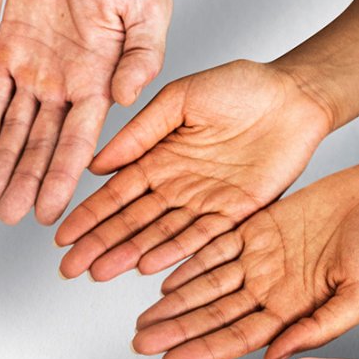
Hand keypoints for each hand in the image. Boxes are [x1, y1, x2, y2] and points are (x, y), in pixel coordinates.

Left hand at [0, 0, 169, 224]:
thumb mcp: (147, 9)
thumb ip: (141, 56)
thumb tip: (127, 98)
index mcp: (99, 78)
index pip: (78, 141)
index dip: (63, 177)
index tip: (50, 210)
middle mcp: (65, 82)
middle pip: (42, 143)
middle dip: (26, 180)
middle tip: (11, 216)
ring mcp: (36, 67)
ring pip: (14, 125)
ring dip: (2, 161)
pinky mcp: (9, 47)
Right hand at [56, 60, 330, 278]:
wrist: (295, 95)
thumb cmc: (242, 86)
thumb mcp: (179, 98)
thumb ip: (140, 132)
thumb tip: (97, 164)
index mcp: (158, 159)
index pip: (115, 195)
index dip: (88, 216)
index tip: (63, 236)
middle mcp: (177, 187)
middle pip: (130, 223)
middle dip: (98, 246)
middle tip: (70, 268)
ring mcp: (204, 204)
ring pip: (159, 236)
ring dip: (128, 256)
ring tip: (100, 272)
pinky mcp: (237, 214)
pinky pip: (203, 239)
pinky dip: (176, 255)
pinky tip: (149, 268)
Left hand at [132, 160, 358, 358]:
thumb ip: (317, 330)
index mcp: (294, 311)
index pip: (238, 338)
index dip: (202, 351)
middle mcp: (272, 290)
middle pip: (214, 316)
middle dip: (176, 331)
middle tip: (139, 344)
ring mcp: (263, 260)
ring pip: (208, 286)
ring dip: (175, 304)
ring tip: (141, 320)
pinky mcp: (258, 227)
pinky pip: (215, 248)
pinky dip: (189, 262)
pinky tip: (161, 278)